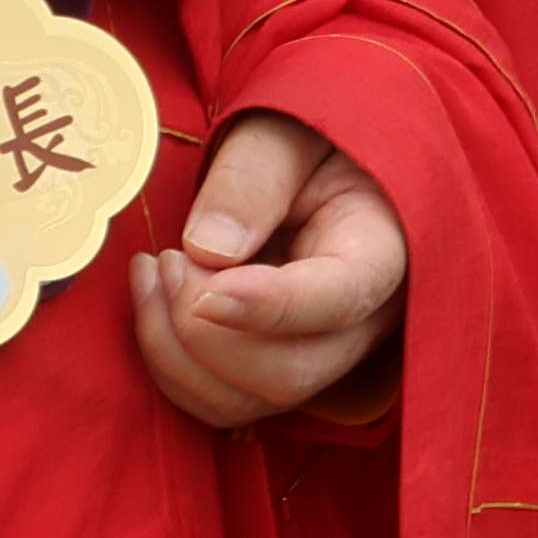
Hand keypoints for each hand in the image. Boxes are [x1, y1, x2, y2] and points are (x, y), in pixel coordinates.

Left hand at [124, 108, 409, 428]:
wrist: (319, 166)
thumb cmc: (310, 144)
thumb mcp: (287, 134)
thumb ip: (253, 178)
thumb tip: (208, 251)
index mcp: (384, 250)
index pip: (339, 299)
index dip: (267, 306)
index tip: (203, 288)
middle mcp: (364, 322)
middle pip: (288, 372)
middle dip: (203, 334)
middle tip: (166, 259)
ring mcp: (323, 357)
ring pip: (247, 402)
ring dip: (175, 353)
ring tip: (153, 272)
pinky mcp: (278, 370)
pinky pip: (220, 404)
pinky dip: (171, 368)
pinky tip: (155, 300)